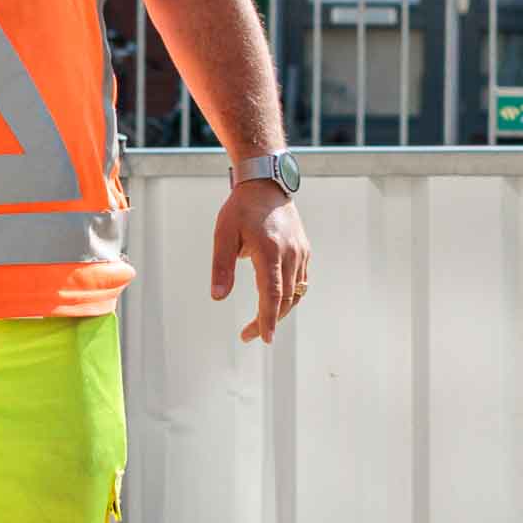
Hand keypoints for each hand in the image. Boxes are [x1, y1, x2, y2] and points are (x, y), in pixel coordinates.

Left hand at [212, 180, 309, 343]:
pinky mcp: (305, 251)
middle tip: (249, 335)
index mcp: (269, 250)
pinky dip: (290, 296)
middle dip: (269, 321)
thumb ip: (222, 266)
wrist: (266, 183)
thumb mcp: (224, 234)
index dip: (267, 319)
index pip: (272, 294)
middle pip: (285, 299)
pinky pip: (301, 281)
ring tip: (261, 322)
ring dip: (280, 311)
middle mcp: (290, 254)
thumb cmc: (241, 208)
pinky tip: (276, 301)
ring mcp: (301, 253)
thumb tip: (217, 296)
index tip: (264, 338)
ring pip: (296, 293)